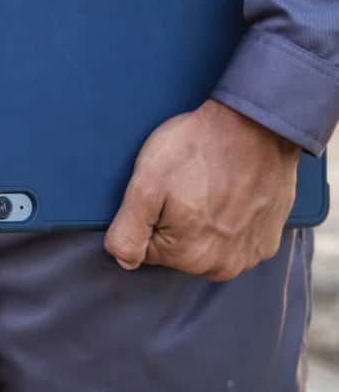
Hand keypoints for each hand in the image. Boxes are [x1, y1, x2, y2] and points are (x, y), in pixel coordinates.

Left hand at [104, 99, 300, 281]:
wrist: (255, 125)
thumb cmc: (196, 150)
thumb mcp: (145, 186)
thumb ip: (127, 233)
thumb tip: (123, 261)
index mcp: (187, 257)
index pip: (148, 248)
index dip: (148, 216)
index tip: (163, 191)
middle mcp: (222, 266)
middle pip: (179, 250)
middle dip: (176, 221)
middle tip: (187, 185)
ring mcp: (251, 255)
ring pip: (209, 246)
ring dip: (206, 223)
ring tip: (210, 187)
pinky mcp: (269, 240)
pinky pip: (238, 239)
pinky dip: (233, 220)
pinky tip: (232, 194)